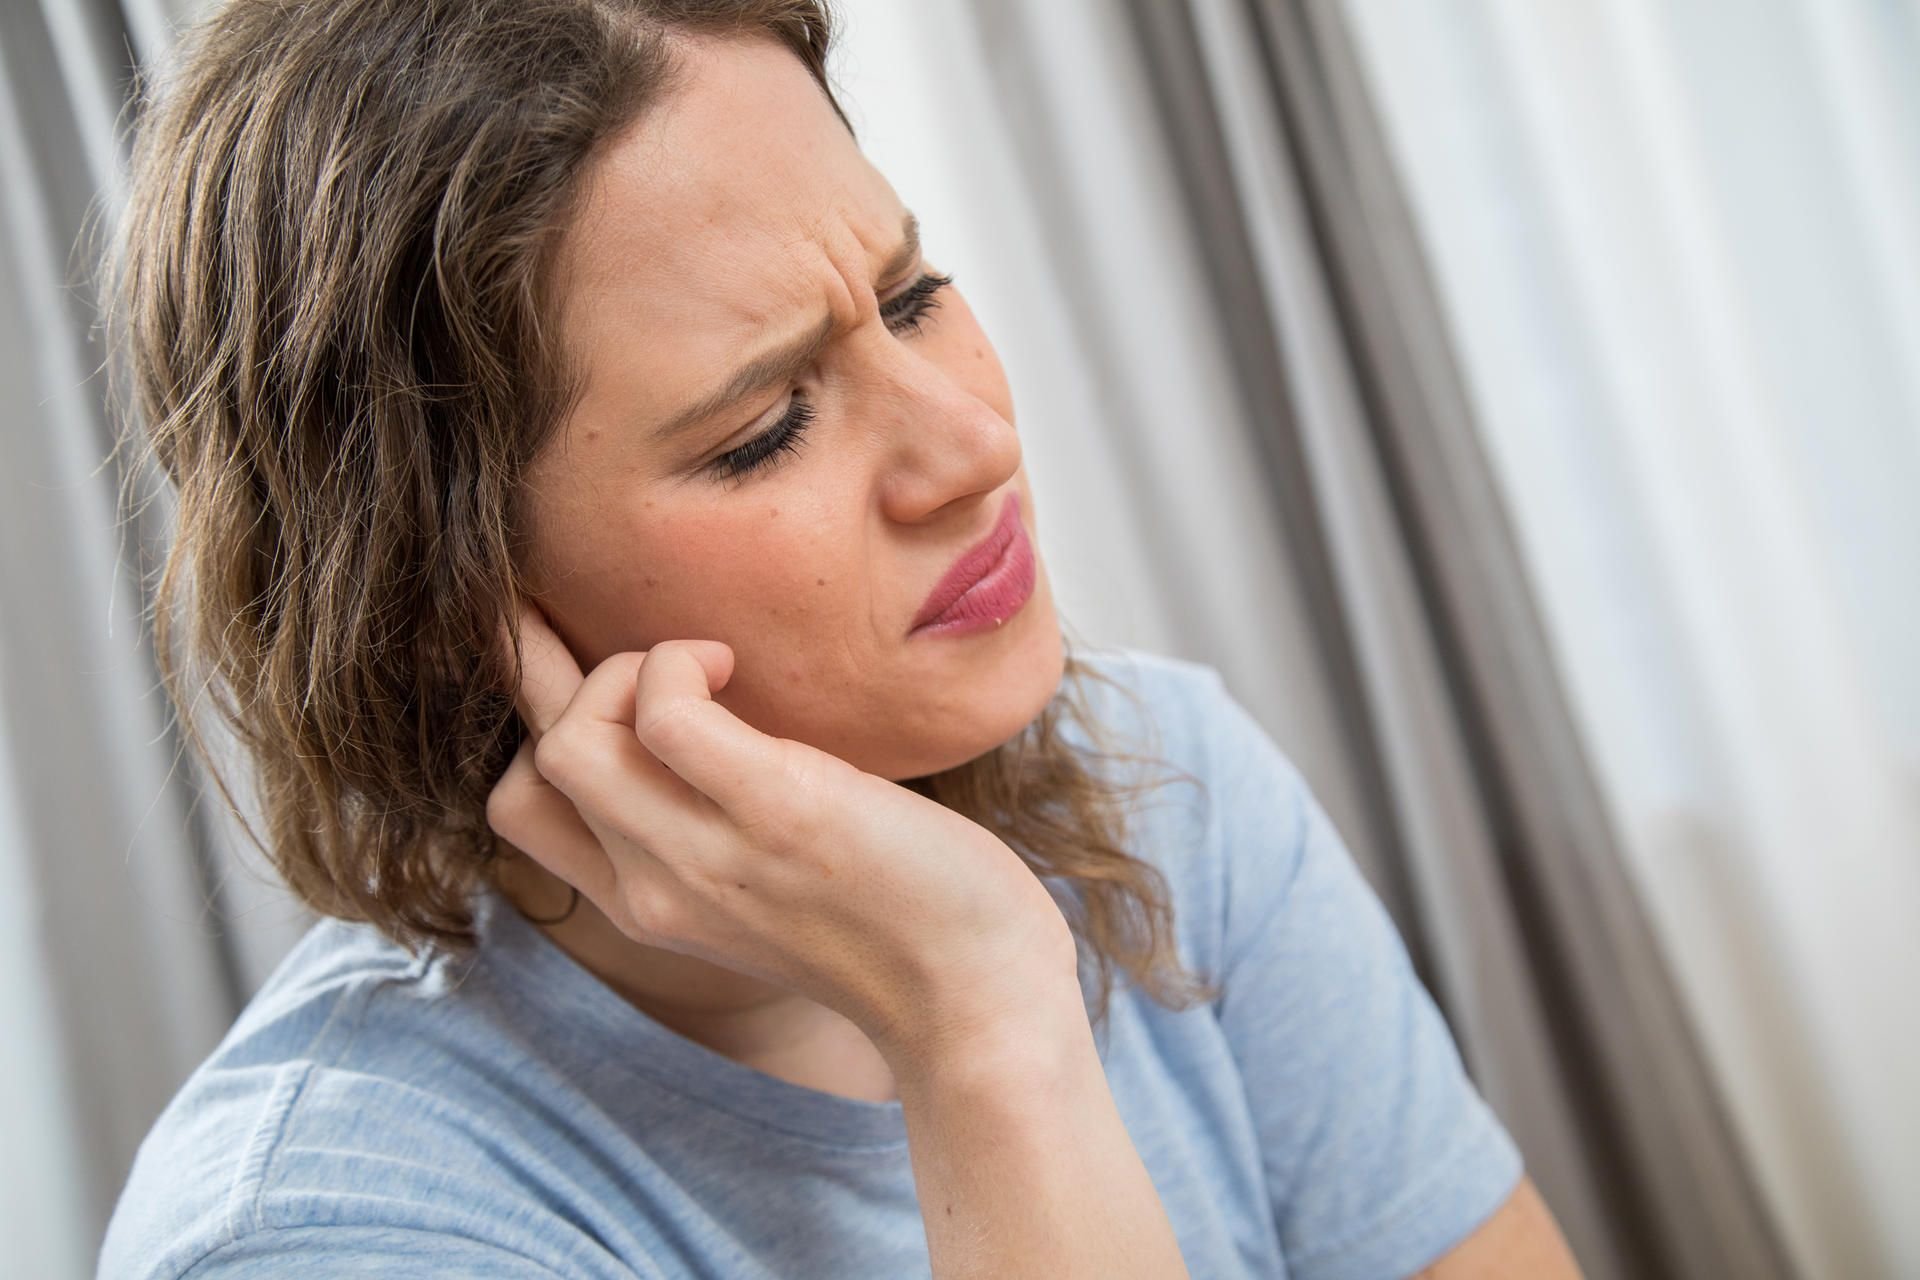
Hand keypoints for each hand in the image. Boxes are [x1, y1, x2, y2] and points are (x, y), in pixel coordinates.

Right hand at [485, 601, 1078, 1065]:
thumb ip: (715, 826)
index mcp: (649, 906)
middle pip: (532, 767)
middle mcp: (655, 889)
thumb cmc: (899, 920)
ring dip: (624, 670)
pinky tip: (732, 664)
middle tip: (649, 649)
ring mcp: (705, 855)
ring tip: (706, 667)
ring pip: (570, 741)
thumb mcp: (770, 884)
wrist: (979, 996)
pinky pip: (664, 713)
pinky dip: (679, 662)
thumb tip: (707, 730)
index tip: (585, 664)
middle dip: (559, 673)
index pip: (522, 811)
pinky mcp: (772, 811)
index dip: (536, 724)